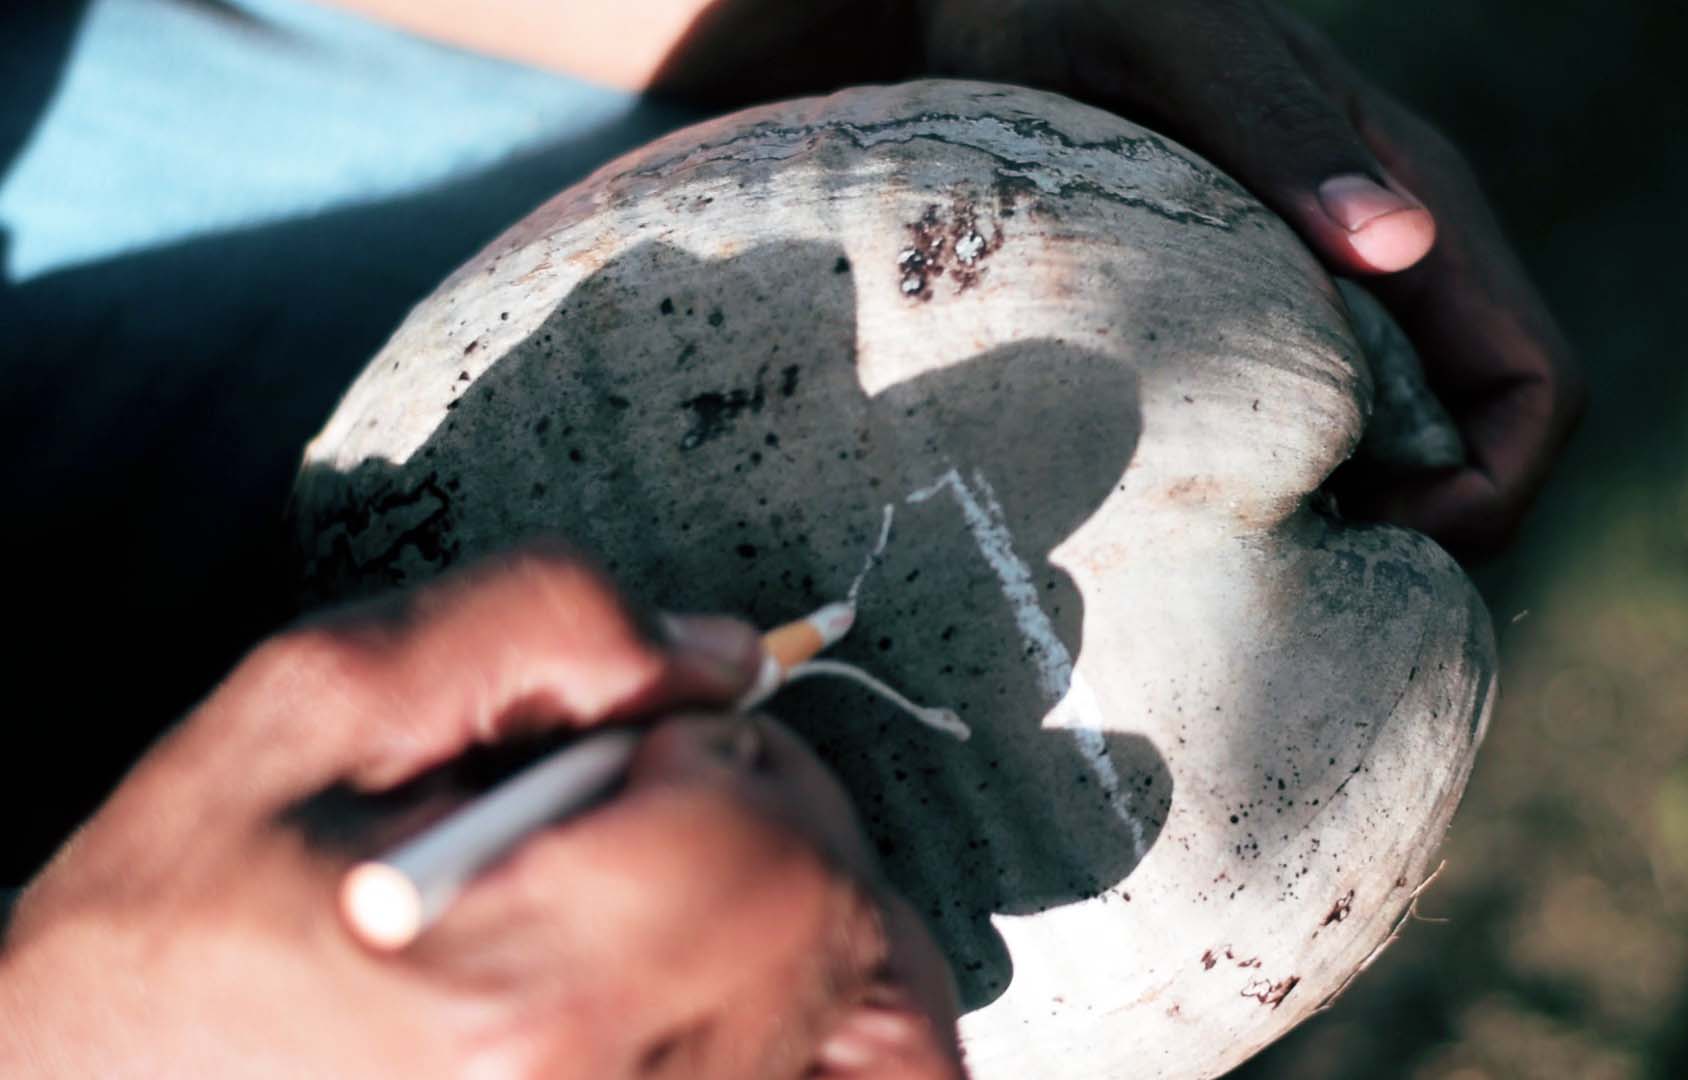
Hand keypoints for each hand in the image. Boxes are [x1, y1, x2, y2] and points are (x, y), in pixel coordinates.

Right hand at [0, 548, 961, 1077]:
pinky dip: (848, 1024)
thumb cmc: (183, 922)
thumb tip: (727, 653)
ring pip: (881, 1025)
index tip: (651, 746)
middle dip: (780, 822)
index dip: (730, 756)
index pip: (768, 841)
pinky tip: (761, 980)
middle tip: (668, 807)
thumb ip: (539, 626)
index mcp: (519, 990)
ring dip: (825, 924)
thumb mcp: (314, 707)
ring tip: (696, 893)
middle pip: (840, 925)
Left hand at [917, 0, 1586, 555]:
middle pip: (1484, 441)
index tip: (1373, 537)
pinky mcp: (1259, 315)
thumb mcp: (1181, 52)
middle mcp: (1396, 263)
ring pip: (1404, 447)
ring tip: (1242, 560)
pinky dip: (1287, 489)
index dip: (1493, 491)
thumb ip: (1281, 138)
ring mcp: (1331, 294)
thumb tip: (1401, 248)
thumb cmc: (1088, 3)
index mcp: (1418, 206)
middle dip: (1428, 533)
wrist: (1003, 0)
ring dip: (1357, 521)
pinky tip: (1196, 509)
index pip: (1534, 384)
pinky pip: (1318, 426)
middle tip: (1294, 579)